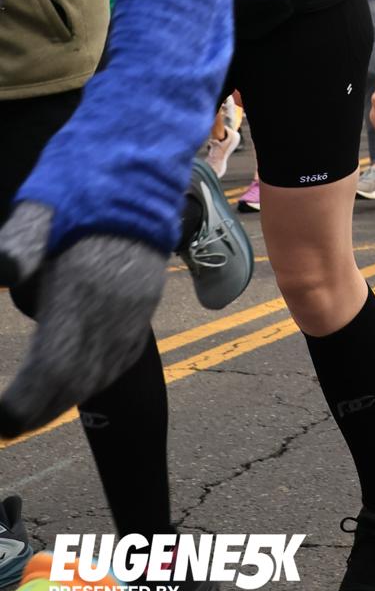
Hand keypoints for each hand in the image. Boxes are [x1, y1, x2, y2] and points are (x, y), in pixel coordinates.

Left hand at [0, 202, 165, 434]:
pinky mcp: (143, 305)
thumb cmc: (84, 185)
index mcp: (84, 286)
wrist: (144, 166)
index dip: (25, 401)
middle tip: (6, 424)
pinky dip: (90, 381)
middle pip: (74, 380)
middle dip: (37, 409)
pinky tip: (70, 385)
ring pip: (98, 374)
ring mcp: (134, 308)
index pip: (54, 365)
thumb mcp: (41, 208)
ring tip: (28, 413)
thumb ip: (17, 245)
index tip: (1, 419)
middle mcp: (114, 306)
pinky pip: (117, 359)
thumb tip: (0, 273)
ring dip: (61, 400)